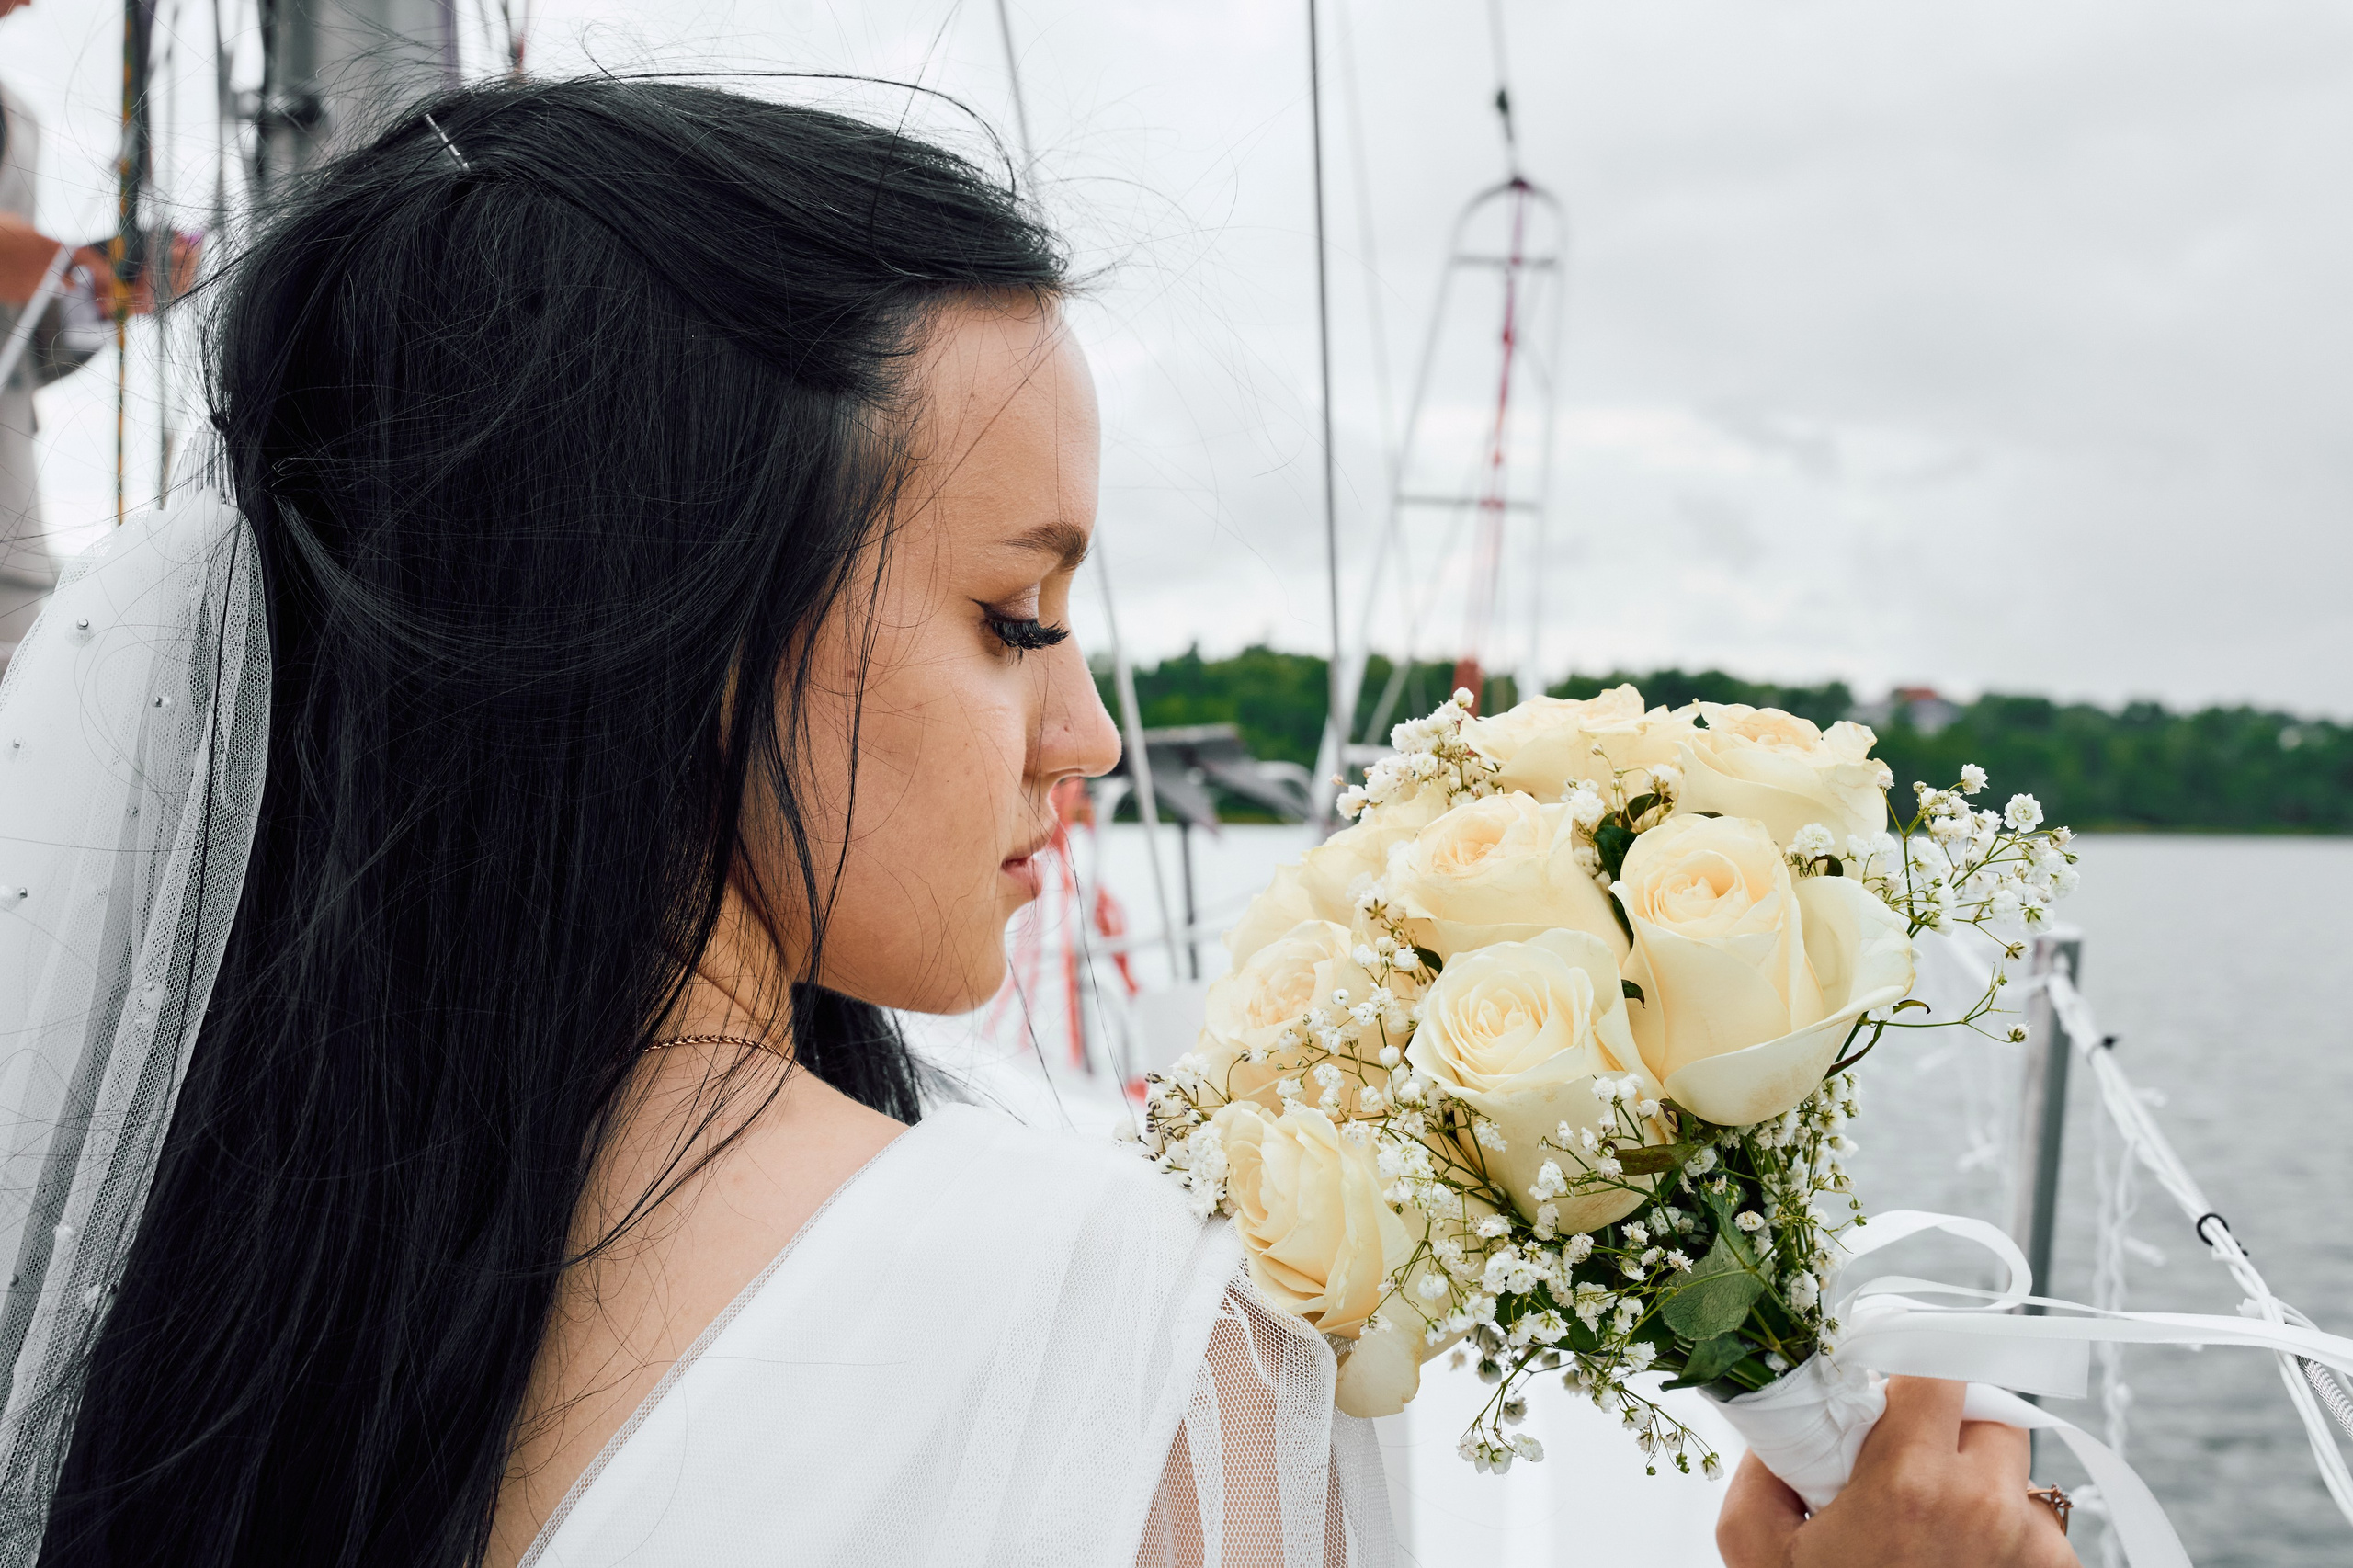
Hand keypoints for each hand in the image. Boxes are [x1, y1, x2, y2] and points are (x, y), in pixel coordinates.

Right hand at [1717, 1376, 2079, 1567]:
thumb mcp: (1756, 1545)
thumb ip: (1765, 1461)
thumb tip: (1790, 1412)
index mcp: (1912, 1483)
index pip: (1941, 1367)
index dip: (1913, 1367)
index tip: (1892, 1382)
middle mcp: (1986, 1506)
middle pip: (1986, 1412)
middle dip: (1948, 1427)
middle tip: (1905, 1464)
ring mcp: (2034, 1547)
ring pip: (2014, 1469)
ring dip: (1978, 1480)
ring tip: (1933, 1528)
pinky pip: (2036, 1523)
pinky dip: (2003, 1529)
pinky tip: (1959, 1560)